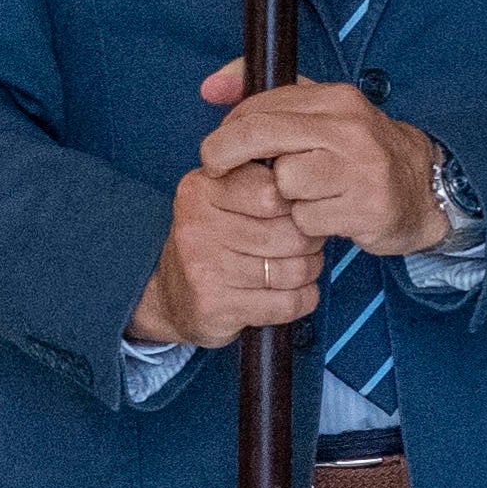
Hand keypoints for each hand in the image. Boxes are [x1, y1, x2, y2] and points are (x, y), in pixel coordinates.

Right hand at [134, 161, 329, 353]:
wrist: (171, 297)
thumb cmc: (212, 241)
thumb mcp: (223, 198)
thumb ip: (262, 180)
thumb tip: (315, 185)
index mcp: (201, 189)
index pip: (275, 192)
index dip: (299, 205)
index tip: (297, 213)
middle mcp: (197, 226)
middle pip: (292, 233)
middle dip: (311, 242)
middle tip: (307, 245)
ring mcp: (205, 269)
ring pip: (296, 269)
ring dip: (310, 271)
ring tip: (299, 267)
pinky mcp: (216, 306)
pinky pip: (288, 303)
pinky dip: (303, 299)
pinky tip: (290, 293)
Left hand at [181, 65, 447, 258]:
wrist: (424, 189)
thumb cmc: (358, 154)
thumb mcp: (320, 113)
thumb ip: (266, 96)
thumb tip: (210, 86)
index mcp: (336, 98)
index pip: (260, 106)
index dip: (226, 130)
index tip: (217, 149)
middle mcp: (349, 128)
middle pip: (262, 136)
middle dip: (227, 156)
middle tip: (216, 170)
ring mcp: (361, 169)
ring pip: (283, 183)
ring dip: (281, 197)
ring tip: (300, 196)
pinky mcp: (367, 208)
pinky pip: (306, 220)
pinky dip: (307, 224)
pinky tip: (325, 216)